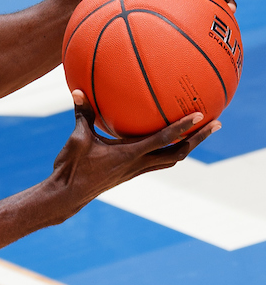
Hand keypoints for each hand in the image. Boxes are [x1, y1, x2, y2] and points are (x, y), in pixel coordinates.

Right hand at [50, 90, 219, 213]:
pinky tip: (164, 142)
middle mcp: (138, 164)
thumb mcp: (77, 137)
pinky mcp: (130, 173)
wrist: (68, 194)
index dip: (183, 127)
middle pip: (178, 153)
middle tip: (216, 124)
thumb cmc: (72, 166)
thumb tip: (78, 90)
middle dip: (199, 139)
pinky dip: (168, 151)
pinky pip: (157, 161)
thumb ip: (82, 113)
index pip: (163, 139)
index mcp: (129, 154)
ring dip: (188, 147)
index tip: (201, 115)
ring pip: (171, 160)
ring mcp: (136, 170)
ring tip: (199, 133)